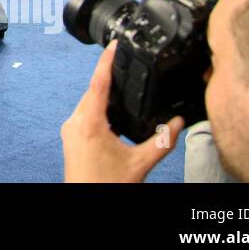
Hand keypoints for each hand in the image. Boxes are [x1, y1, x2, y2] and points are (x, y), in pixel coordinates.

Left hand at [61, 41, 183, 181]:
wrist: (87, 204)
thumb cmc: (106, 186)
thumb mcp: (140, 164)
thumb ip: (162, 142)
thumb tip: (178, 124)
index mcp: (90, 124)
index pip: (98, 84)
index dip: (106, 62)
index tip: (112, 45)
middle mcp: (75, 123)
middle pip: (92, 92)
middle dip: (108, 79)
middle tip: (123, 64)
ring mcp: (70, 131)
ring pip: (87, 103)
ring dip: (103, 96)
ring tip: (121, 87)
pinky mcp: (70, 139)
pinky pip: (84, 115)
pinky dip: (98, 110)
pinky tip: (112, 114)